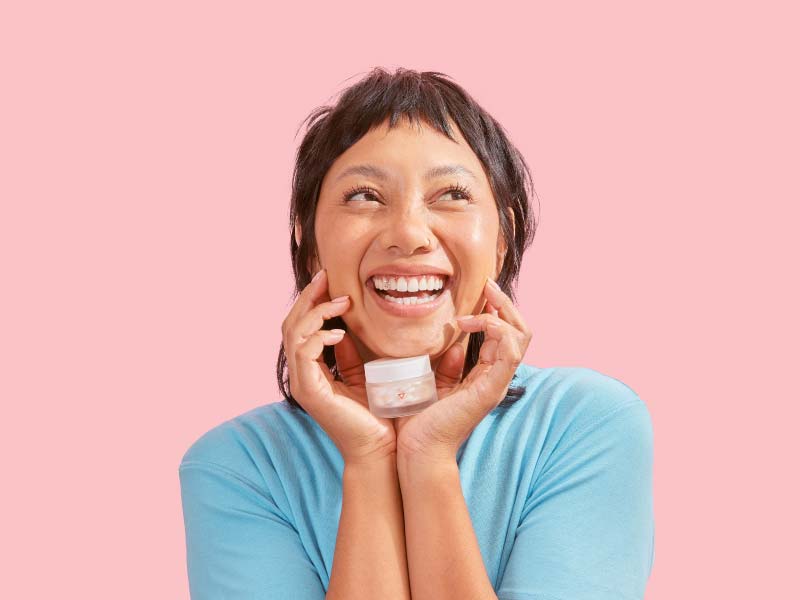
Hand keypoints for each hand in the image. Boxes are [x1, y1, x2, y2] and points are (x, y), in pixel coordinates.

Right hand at [282, 269, 396, 464]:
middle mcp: (302, 375)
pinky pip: (304, 354)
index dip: (311, 301)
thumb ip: (350, 354)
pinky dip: (318, 337)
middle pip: (291, 325)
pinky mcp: (310, 392)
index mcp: (312, 370)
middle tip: (327, 276)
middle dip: (308, 297)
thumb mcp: (364, 375)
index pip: (300, 327)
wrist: (381, 450)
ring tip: (341, 301)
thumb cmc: (377, 415)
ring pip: (294, 334)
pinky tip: (338, 331)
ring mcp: (302, 384)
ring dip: (316, 312)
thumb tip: (345, 330)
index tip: (329, 280)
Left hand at [394, 278, 532, 464]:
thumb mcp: (432, 382)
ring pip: (520, 336)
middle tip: (487, 285)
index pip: (505, 334)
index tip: (481, 290)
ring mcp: (496, 384)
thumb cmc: (418, 421)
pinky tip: (473, 322)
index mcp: (485, 376)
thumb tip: (452, 343)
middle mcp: (496, 378)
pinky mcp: (490, 390)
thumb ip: (445, 365)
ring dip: (501, 312)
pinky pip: (509, 352)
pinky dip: (496, 329)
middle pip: (520, 331)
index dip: (497, 309)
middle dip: (505, 303)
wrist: (416, 451)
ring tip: (480, 303)